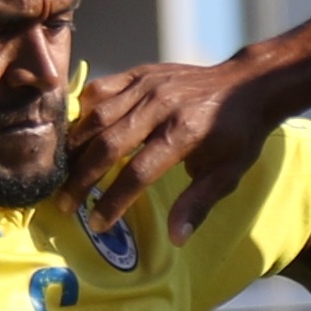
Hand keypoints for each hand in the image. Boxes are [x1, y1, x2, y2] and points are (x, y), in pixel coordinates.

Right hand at [66, 56, 284, 246]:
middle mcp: (160, 106)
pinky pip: (101, 89)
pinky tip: (75, 134)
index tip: (98, 224)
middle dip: (82, 178)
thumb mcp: (227, 174)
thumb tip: (175, 238)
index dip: (113, 201)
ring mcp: (148, 85)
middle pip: (108, 144)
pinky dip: (83, 111)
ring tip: (62, 174)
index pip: (137, 173)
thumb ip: (198, 204)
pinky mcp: (141, 72)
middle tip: (65, 204)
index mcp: (183, 133)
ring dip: (75, 147)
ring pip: (97, 115)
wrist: (247, 86)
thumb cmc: (238, 135)